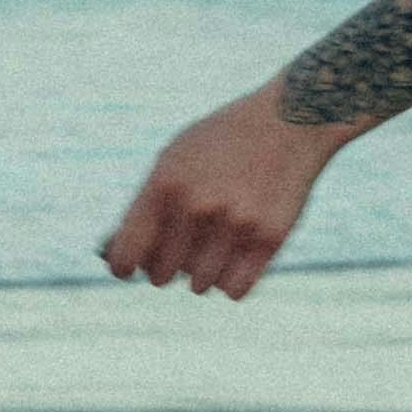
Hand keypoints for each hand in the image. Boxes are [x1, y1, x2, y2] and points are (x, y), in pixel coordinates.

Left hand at [102, 92, 337, 299]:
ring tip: (213, 248)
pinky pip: (235, 290)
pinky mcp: (270, 238)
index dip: (123, 266)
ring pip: (200, 286)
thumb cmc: (222, 142)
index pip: (126, 253)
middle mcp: (197, 206)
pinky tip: (236, 260)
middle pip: (161, 275)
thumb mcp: (176, 157)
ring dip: (202, 275)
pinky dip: (232, 282)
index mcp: (165, 183)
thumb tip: (121, 258)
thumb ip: (149, 205)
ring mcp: (235, 224)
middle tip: (178, 253)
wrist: (289, 120)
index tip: (129, 269)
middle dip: (165, 268)